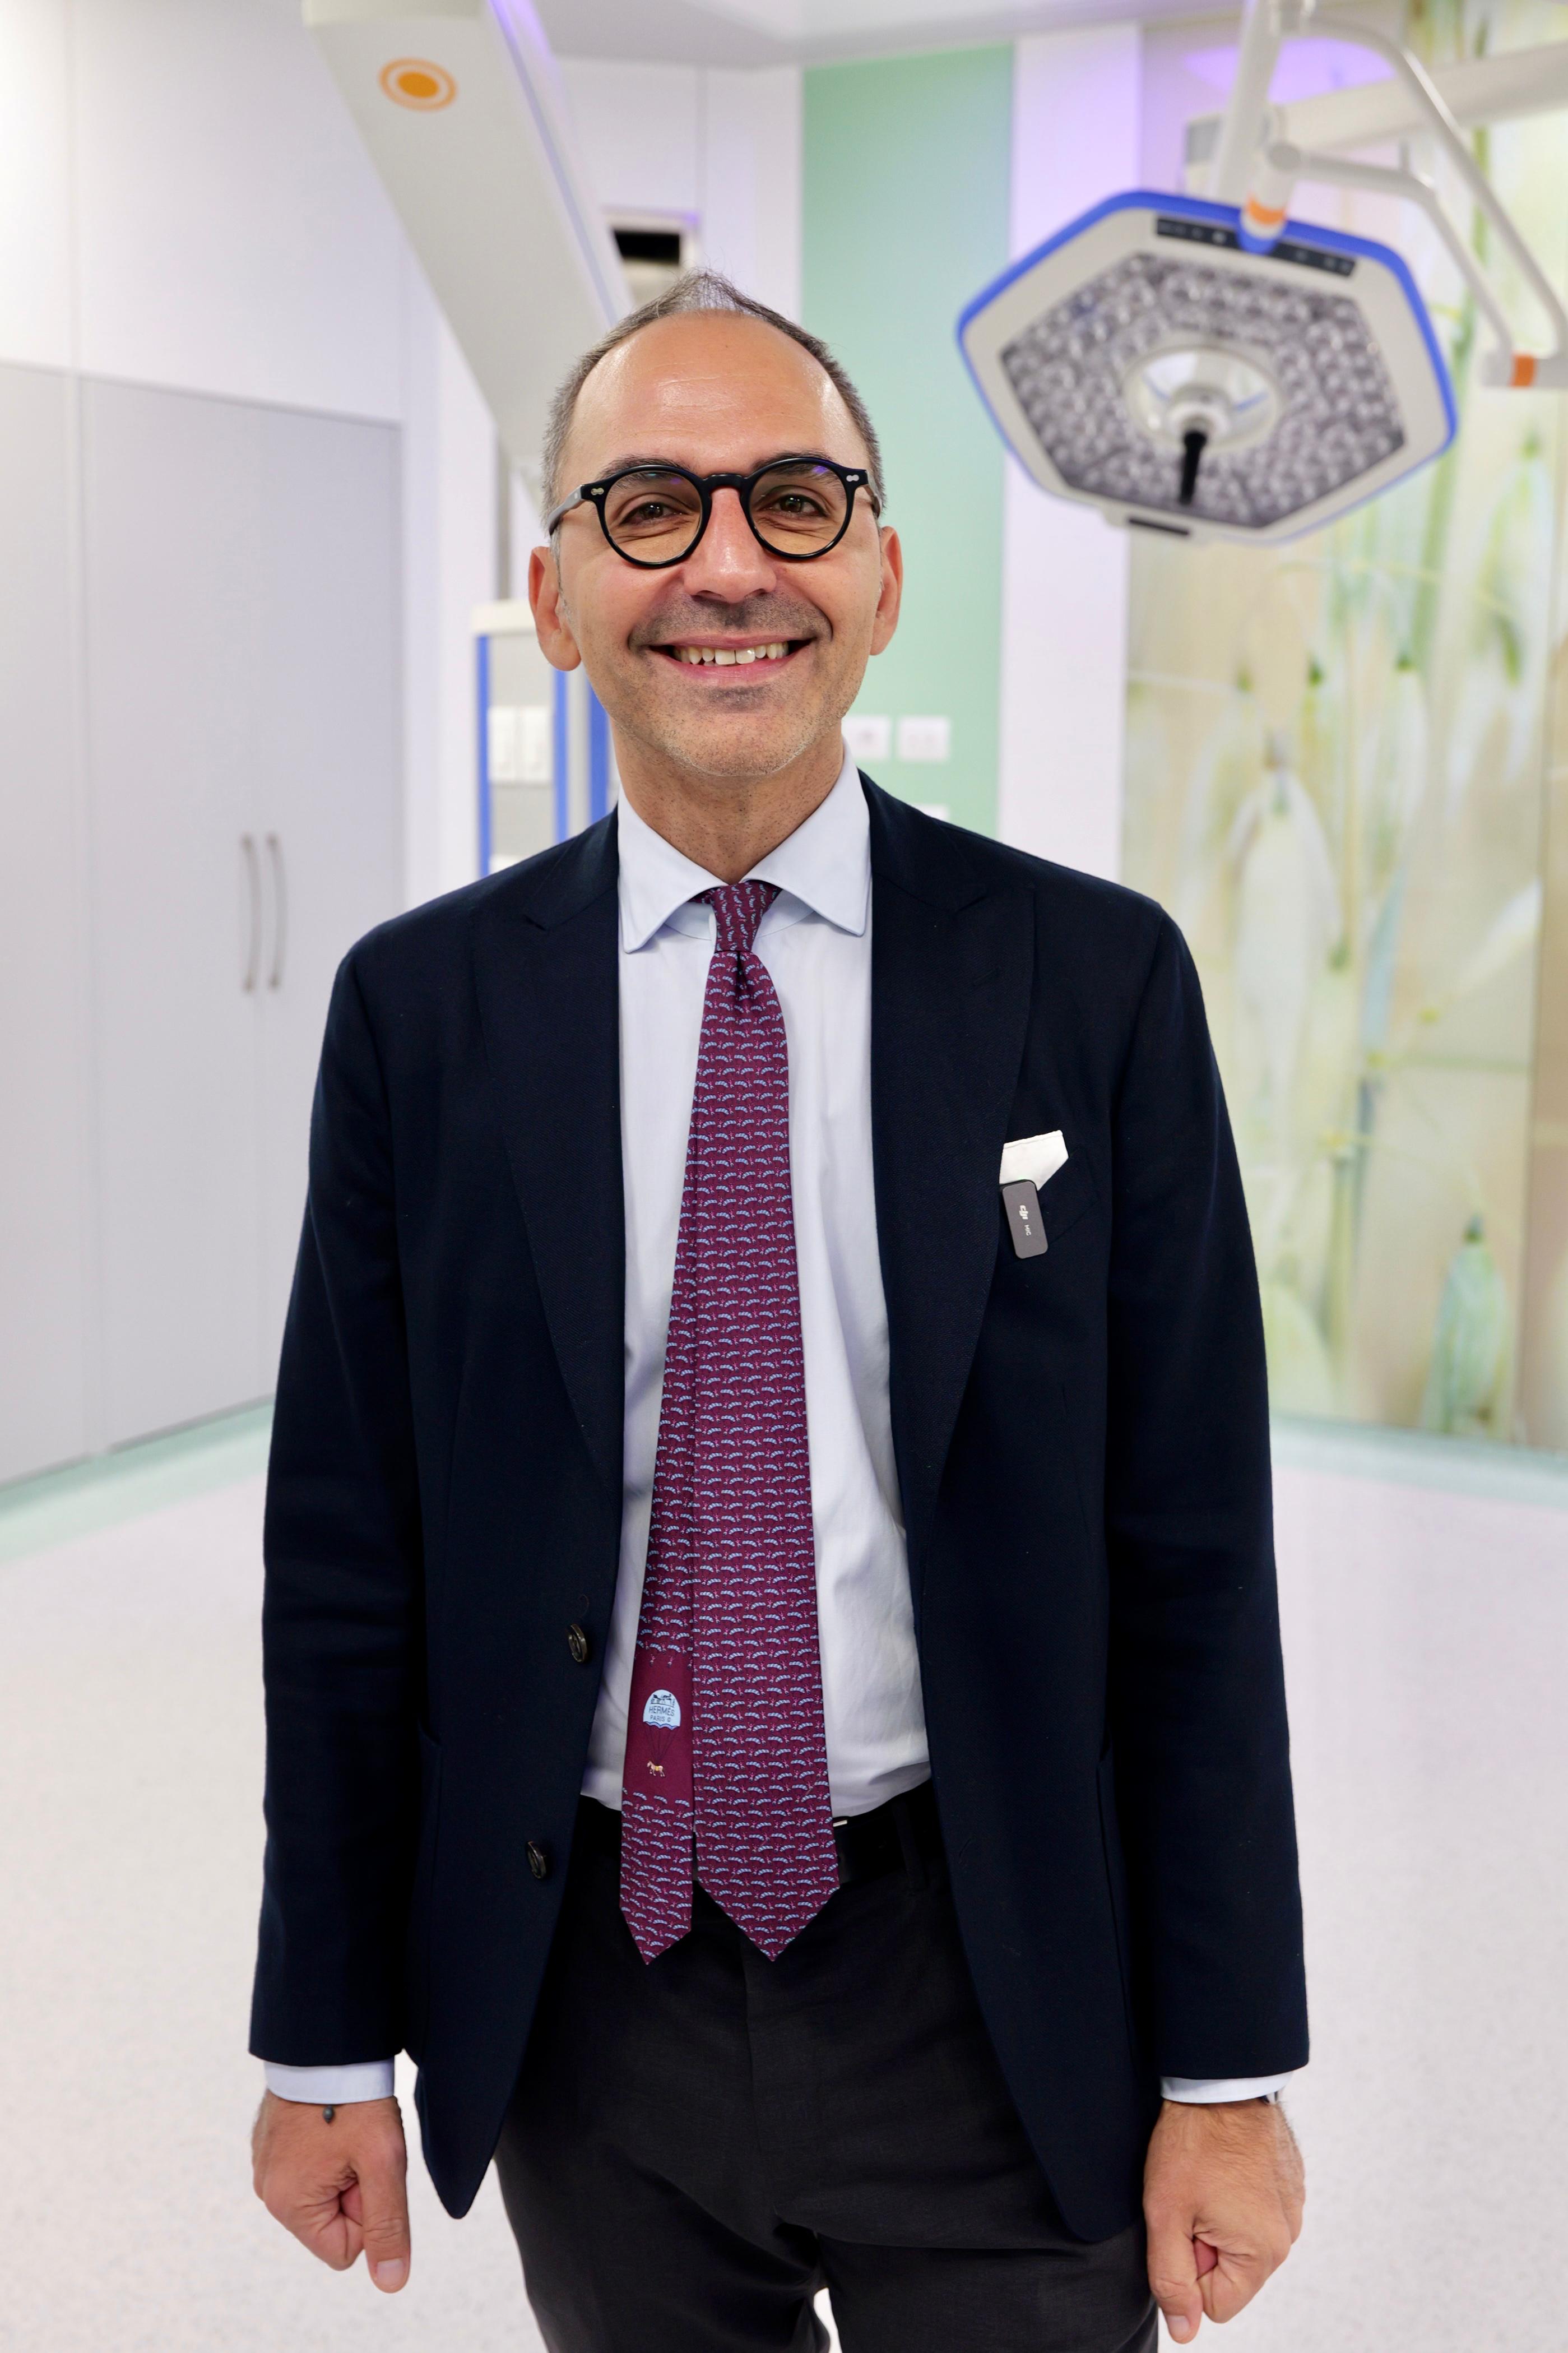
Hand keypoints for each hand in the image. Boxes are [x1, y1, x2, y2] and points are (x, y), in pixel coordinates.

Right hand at [252, 2090, 410, 2290]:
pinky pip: (312, 2167)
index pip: (344, 2250)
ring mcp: (268, 2166)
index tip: (367, 2170)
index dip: (368, 2212)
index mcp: (289, 2206)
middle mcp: (270, 2192)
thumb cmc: (353, 2099)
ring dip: (345, 2167)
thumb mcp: (382, 2162)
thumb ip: (388, 2226)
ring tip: (348, 2129)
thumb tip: (391, 2281)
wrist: (327, 2043)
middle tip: (360, 2146)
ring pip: (324, 2192)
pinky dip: (329, 2148)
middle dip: (355, 2188)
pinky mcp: (273, 2143)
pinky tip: (333, 2120)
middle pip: (333, 2221)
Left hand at [1143, 2097, 1303, 2340]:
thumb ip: (1171, 2280)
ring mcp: (1292, 2206)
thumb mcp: (1165, 2215)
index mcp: (1263, 2253)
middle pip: (1231, 2273)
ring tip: (1204, 2178)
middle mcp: (1287, 2235)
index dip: (1187, 2266)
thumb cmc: (1193, 2142)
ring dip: (1217, 2219)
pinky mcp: (1289, 2182)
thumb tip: (1183, 2330)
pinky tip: (1221, 2165)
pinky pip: (1254, 2211)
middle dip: (1203, 2243)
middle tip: (1189, 2198)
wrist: (1221, 2080)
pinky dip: (1234, 2195)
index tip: (1183, 2222)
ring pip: (1241, 2241)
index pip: (1215, 2303)